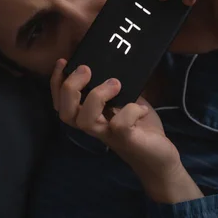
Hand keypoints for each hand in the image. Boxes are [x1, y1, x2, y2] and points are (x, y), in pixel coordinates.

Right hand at [50, 59, 182, 198]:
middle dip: (70, 88)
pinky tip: (141, 108)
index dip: (56, 83)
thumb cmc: (141, 126)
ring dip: (97, 96)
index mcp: (89, 115)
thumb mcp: (126, 100)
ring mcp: (108, 135)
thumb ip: (114, 86)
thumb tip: (112, 61)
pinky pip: (119, 125)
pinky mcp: (126, 140)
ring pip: (85, 120)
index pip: (61, 103)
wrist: (160, 157)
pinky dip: (130, 110)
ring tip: (116, 84)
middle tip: (87, 70)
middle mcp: (94, 127)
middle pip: (65, 113)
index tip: (63, 62)